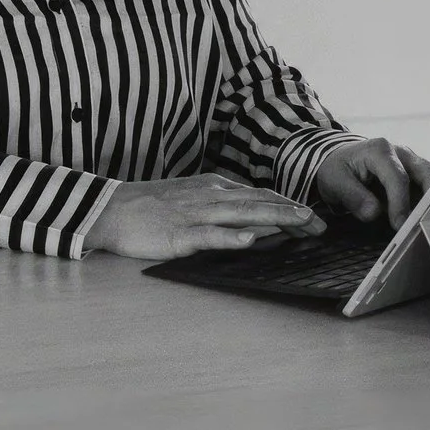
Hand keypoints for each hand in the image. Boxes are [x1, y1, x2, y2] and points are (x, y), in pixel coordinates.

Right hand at [82, 172, 325, 259]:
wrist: (108, 209)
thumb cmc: (147, 206)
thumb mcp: (188, 195)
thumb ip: (217, 202)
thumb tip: (248, 212)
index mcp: (212, 188)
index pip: (258, 193)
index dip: (287, 204)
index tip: (312, 217)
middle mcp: (208, 196)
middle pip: (258, 201)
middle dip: (292, 212)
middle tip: (321, 225)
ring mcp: (194, 214)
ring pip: (241, 214)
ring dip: (274, 217)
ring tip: (301, 222)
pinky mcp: (177, 234)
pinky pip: (208, 236)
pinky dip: (230, 238)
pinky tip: (248, 241)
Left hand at [311, 138, 429, 225]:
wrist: (338, 159)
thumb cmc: (336, 169)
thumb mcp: (335, 181)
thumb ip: (353, 196)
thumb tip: (374, 213)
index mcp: (380, 150)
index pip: (398, 178)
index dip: (401, 203)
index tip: (399, 225)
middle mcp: (401, 153)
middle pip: (428, 173)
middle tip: (428, 225)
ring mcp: (411, 162)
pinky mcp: (415, 173)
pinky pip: (429, 186)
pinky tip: (428, 220)